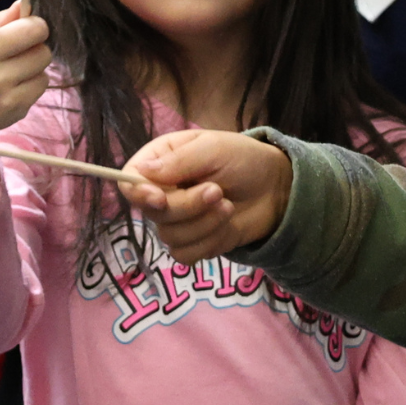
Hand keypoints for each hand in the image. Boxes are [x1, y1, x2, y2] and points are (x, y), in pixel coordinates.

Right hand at [0, 0, 48, 144]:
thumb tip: (28, 3)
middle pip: (33, 27)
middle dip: (37, 30)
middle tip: (27, 38)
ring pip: (43, 55)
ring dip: (36, 57)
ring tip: (17, 67)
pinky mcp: (10, 103)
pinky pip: (43, 80)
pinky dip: (36, 81)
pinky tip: (17, 86)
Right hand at [121, 130, 294, 263]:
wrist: (276, 189)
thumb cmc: (243, 159)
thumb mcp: (214, 149)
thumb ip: (180, 161)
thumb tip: (141, 172)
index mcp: (160, 162)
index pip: (129, 181)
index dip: (139, 193)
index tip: (160, 199)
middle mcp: (162, 192)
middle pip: (152, 213)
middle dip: (188, 206)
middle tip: (218, 191)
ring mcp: (176, 220)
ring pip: (169, 237)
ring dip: (205, 224)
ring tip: (228, 206)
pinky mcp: (192, 243)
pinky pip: (184, 255)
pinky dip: (209, 242)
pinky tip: (226, 225)